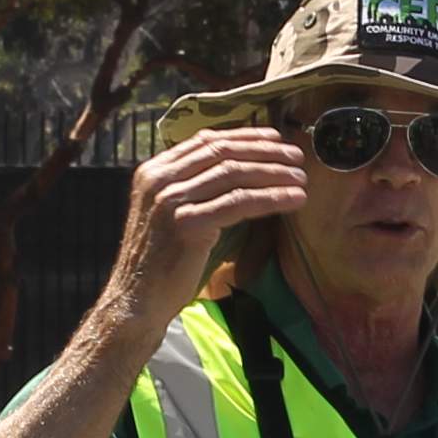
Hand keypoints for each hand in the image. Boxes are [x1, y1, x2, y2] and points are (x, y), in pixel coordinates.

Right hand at [102, 126, 310, 331]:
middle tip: (297, 157)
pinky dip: (271, 198)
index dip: (245, 136)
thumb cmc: (159, 263)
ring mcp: (170, 200)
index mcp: (153, 171)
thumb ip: (190, 188)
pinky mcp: (186, 224)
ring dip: (274, 174)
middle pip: (222, 152)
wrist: (136, 301)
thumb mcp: (168, 213)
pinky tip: (293, 200)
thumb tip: (236, 169)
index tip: (274, 138)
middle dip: (265, 151)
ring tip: (301, 180)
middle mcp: (159, 179)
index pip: (205, 140)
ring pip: (234, 174)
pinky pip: (238, 202)